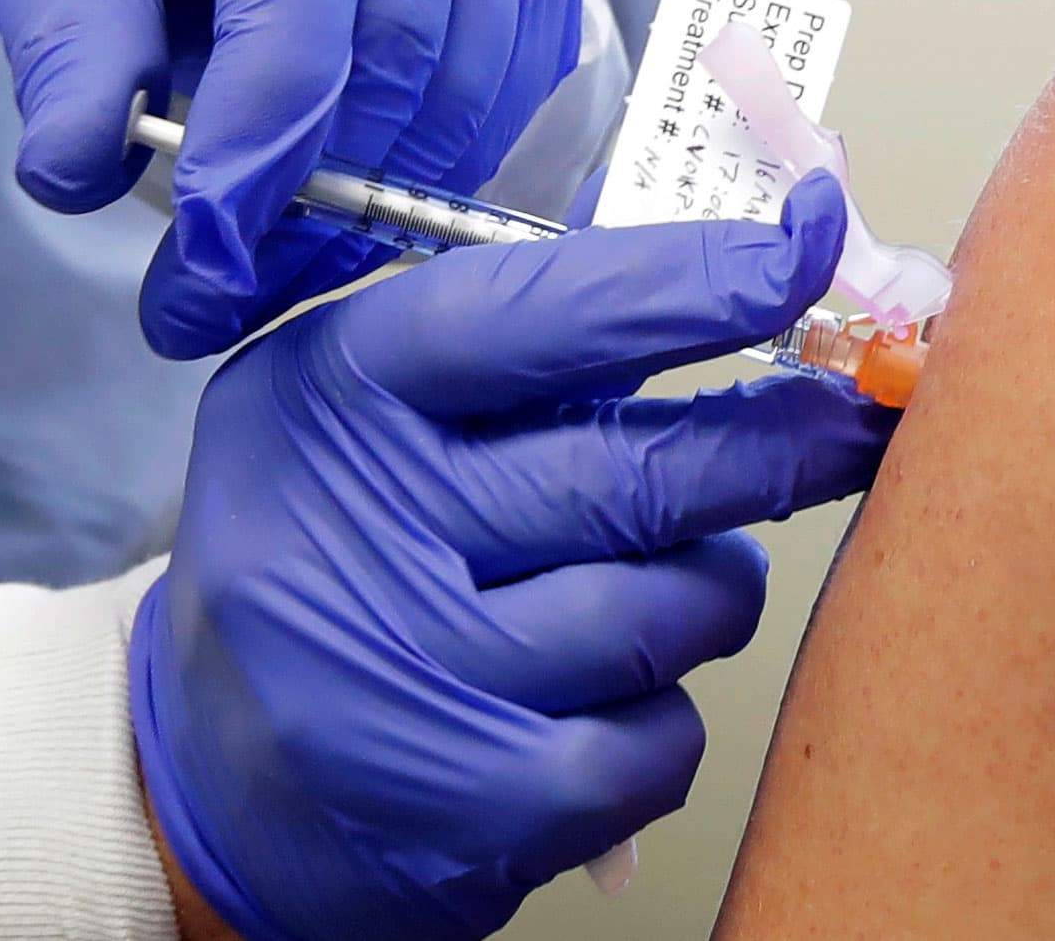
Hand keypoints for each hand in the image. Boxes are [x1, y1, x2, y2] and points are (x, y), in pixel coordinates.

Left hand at [0, 0, 584, 359]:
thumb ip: (68, 40)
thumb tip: (74, 172)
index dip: (266, 106)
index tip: (210, 239)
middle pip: (405, 16)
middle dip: (318, 184)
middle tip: (225, 292)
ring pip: (477, 62)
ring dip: (385, 195)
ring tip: (280, 267)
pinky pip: (521, 73)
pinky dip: (446, 161)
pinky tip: (364, 203)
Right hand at [132, 173, 893, 940]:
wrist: (204, 780)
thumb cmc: (325, 561)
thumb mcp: (365, 416)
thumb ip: (524, 358)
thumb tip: (748, 291)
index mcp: (330, 394)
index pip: (540, 316)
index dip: (694, 283)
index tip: (802, 248)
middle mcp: (355, 526)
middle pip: (636, 473)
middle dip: (776, 447)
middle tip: (850, 425)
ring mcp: (411, 675)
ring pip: (671, 608)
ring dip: (708, 593)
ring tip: (662, 588)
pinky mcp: (471, 805)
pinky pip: (661, 739)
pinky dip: (665, 719)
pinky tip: (606, 704)